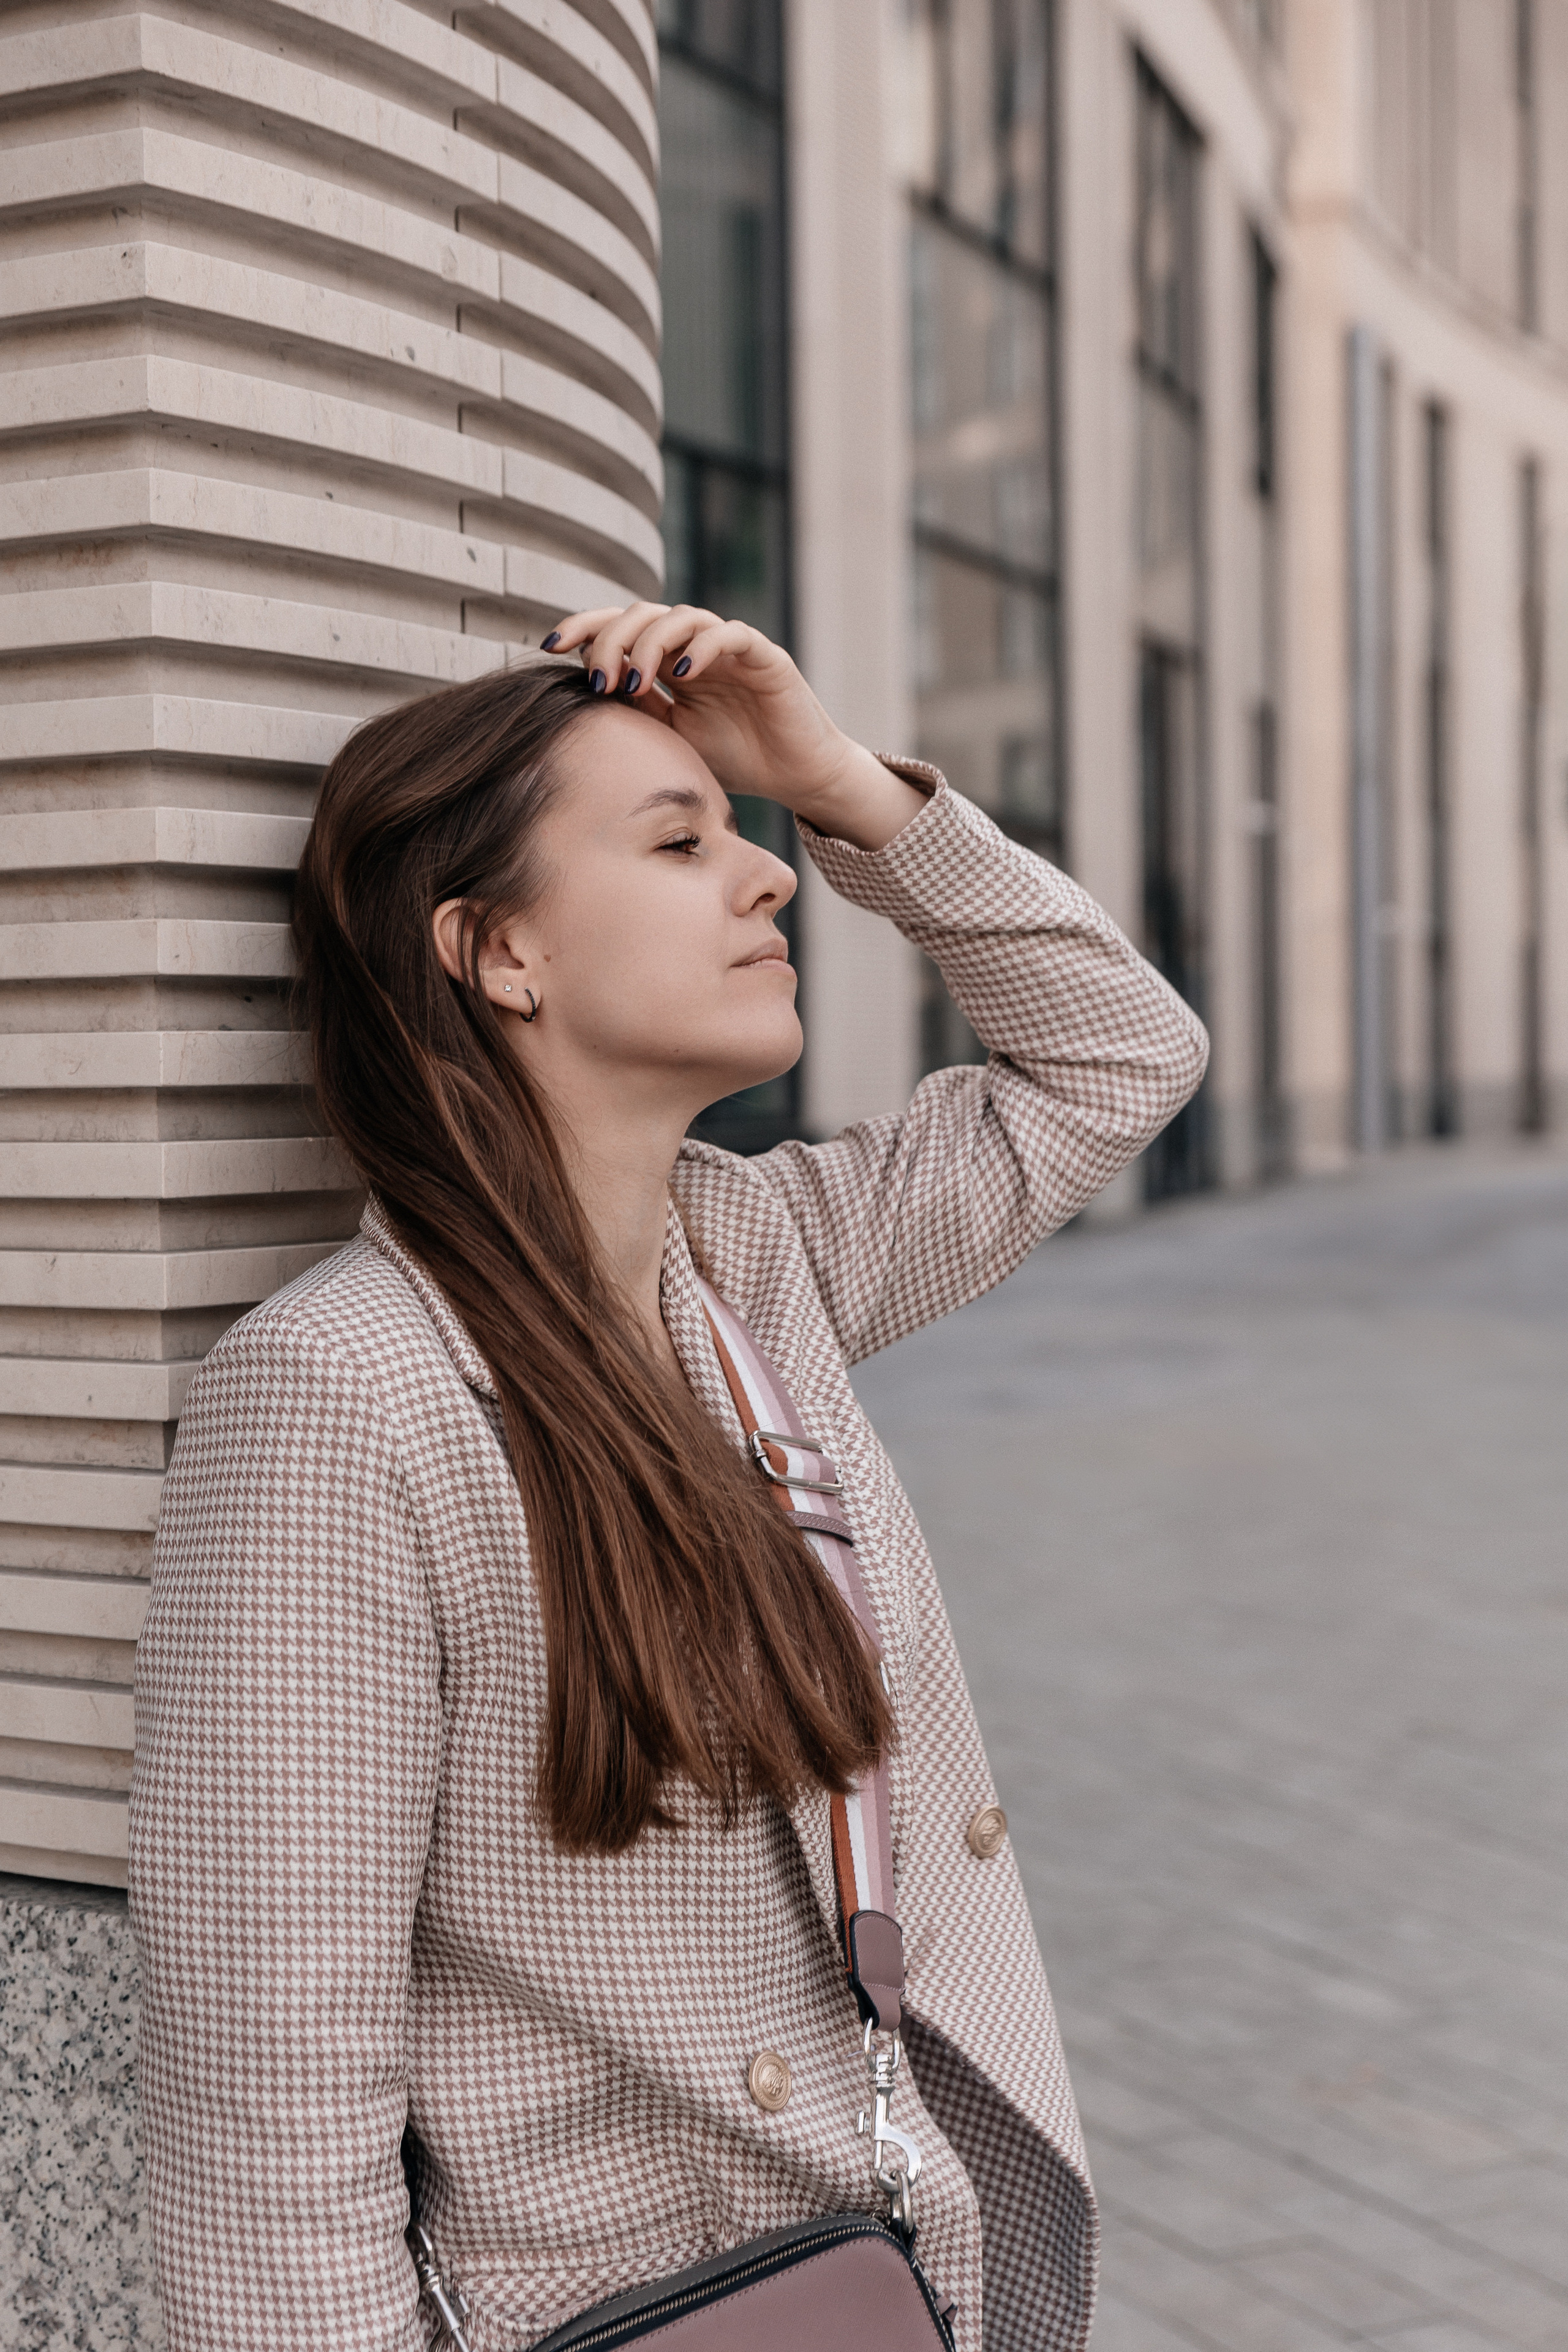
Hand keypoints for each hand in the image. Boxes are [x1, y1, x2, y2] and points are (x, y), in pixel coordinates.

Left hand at [539, 602, 925, 851]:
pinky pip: (728, 635)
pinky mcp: (762, 655)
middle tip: (598, 679)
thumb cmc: (734, 757)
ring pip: (680, 617)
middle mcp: (694, 646)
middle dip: (611, 640)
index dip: (583, 629)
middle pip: (641, 615)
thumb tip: (583, 691)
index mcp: (668, 662)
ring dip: (649, 643)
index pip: (619, 629)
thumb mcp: (670, 737)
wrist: (795, 775)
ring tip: (635, 679)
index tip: (549, 646)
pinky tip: (682, 672)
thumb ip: (636, 709)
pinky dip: (702, 646)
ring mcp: (727, 647)